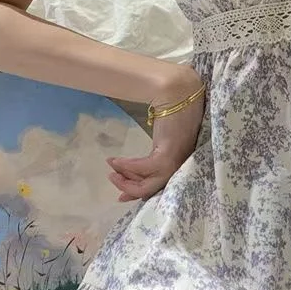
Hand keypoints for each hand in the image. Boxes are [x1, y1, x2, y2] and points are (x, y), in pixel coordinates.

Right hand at [107, 65, 204, 201]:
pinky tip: (115, 160)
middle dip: (127, 187)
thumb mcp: (164, 138)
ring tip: (111, 167)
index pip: (158, 186)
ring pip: (147, 185)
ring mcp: (174, 162)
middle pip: (150, 189)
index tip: (120, 195)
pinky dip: (127, 166)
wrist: (179, 94)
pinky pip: (143, 168)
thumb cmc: (174, 111)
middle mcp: (179, 166)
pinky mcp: (168, 154)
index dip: (137, 191)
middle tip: (112, 178)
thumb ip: (156, 150)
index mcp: (178, 163)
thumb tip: (137, 161)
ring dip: (124, 178)